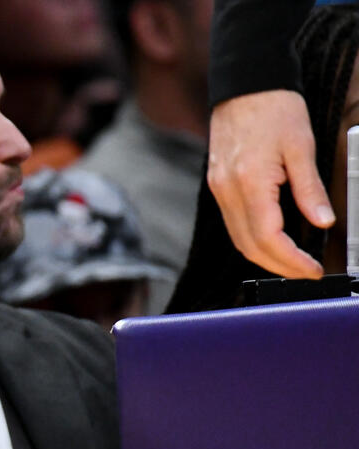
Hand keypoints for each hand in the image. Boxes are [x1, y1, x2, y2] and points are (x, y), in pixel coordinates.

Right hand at [208, 89, 332, 279]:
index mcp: (249, 183)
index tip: (313, 268)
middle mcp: (227, 192)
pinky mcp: (218, 186)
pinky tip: (272, 238)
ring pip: (238, 239)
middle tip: (306, 272)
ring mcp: (218, 190)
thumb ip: (309, 188)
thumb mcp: (302, 146)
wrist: (245, 86)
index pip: (269, 238)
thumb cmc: (274, 109)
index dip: (292, 260)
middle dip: (278, 266)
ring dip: (264, 256)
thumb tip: (322, 221)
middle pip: (249, 247)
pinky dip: (252, 239)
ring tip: (292, 260)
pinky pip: (233, 224)